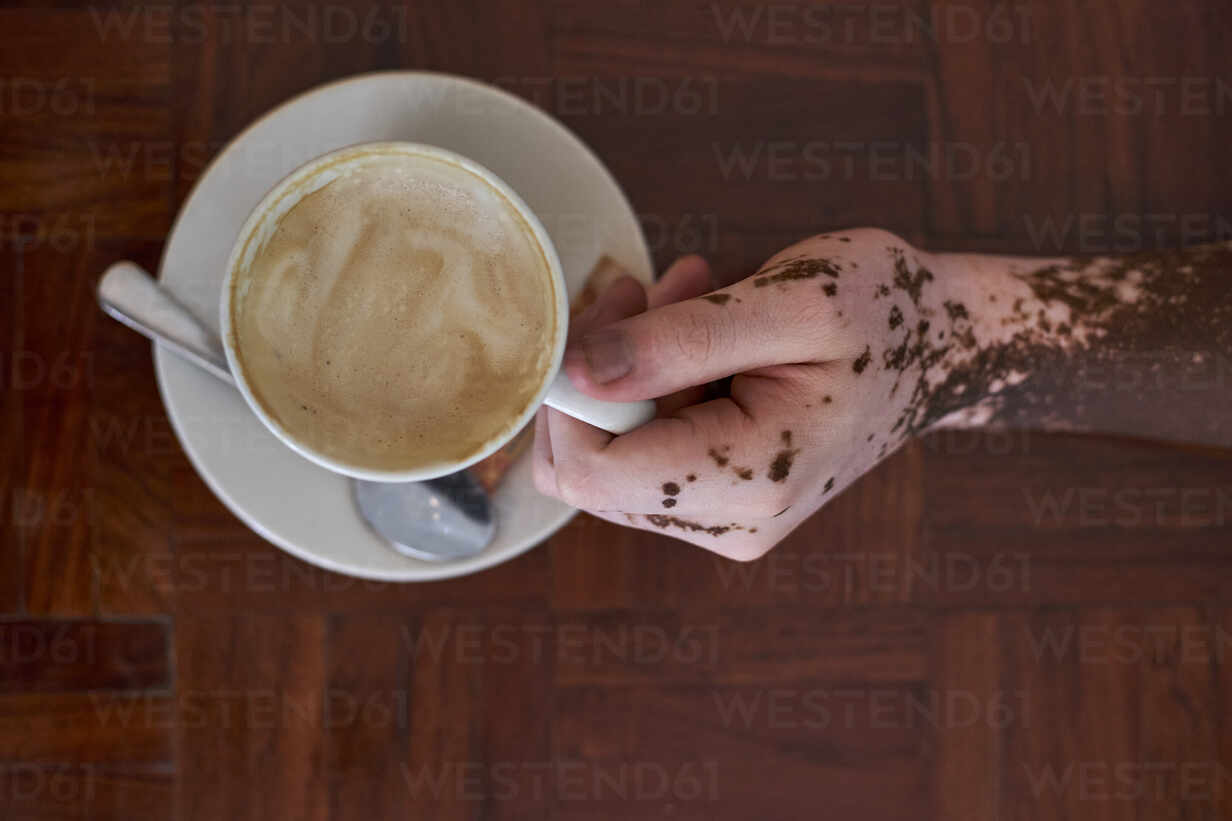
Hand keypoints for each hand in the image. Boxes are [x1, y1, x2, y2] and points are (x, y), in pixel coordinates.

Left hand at [534, 229, 971, 559]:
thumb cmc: (883, 312)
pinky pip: (643, 452)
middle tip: (647, 290)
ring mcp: (725, 519)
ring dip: (628, 369)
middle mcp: (730, 522)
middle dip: (599, 374)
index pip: (592, 472)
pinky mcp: (721, 500)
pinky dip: (651, 385)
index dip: (568, 395)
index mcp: (749, 481)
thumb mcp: (791, 304)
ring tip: (688, 294)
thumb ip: (678, 342)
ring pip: (609, 458)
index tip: (607, 313)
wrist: (942, 347)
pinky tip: (696, 329)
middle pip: (587, 472)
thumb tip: (576, 372)